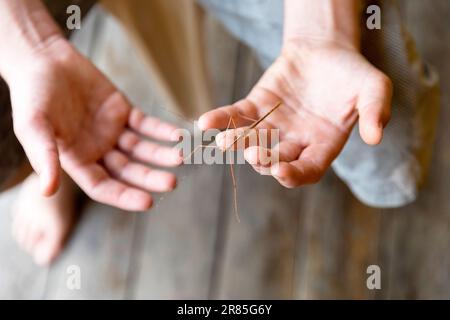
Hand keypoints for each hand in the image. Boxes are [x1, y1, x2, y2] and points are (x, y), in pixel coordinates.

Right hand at [7, 38, 181, 209]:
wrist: (44, 59)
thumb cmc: (32, 94)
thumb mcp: (33, 126)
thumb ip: (44, 156)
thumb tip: (48, 191)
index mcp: (77, 161)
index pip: (104, 186)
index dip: (125, 196)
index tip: (148, 203)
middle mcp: (98, 150)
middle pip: (128, 171)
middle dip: (150, 178)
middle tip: (172, 183)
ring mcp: (112, 131)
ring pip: (141, 149)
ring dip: (161, 154)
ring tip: (181, 156)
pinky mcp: (123, 111)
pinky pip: (146, 124)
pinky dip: (162, 130)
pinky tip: (177, 135)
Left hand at [198, 39, 391, 187]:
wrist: (325, 48)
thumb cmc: (351, 73)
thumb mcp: (374, 88)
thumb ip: (375, 111)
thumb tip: (375, 137)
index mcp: (323, 146)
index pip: (307, 170)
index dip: (294, 175)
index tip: (280, 172)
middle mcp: (295, 142)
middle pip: (275, 159)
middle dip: (262, 159)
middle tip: (252, 154)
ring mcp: (273, 126)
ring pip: (252, 140)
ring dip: (236, 143)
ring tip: (223, 141)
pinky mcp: (256, 106)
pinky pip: (236, 115)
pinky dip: (221, 119)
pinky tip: (205, 123)